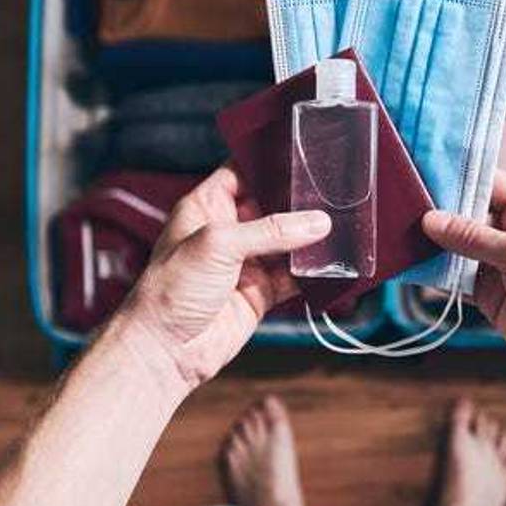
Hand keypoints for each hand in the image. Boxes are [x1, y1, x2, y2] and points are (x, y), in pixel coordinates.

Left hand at [127, 166, 329, 389]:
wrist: (164, 351)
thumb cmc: (170, 291)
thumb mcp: (218, 244)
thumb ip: (270, 231)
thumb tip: (316, 222)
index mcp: (206, 208)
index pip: (241, 172)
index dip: (267, 162)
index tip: (301, 153)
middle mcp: (226, 232)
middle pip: (270, 207)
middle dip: (297, 202)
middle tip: (331, 190)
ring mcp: (244, 264)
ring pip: (286, 243)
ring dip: (308, 238)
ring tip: (341, 223)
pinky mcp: (258, 293)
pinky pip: (292, 276)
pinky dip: (311, 271)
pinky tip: (330, 262)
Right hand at [422, 170, 505, 389]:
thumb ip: (474, 237)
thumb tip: (432, 220)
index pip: (488, 182)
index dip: (455, 177)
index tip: (421, 172)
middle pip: (467, 212)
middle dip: (437, 211)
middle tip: (401, 205)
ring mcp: (499, 263)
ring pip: (456, 245)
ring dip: (432, 243)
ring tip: (397, 233)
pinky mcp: (488, 292)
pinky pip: (455, 276)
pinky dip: (435, 272)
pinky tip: (412, 264)